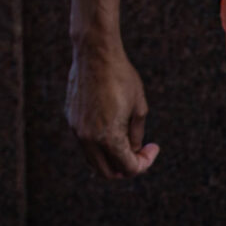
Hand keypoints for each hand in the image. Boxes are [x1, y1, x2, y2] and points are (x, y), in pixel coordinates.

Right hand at [66, 42, 159, 177]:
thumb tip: (132, 150)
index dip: (145, 162)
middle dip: (125, 168)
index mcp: (109, 137)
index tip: (154, 147)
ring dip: (110, 158)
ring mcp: (77, 129)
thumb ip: (136, 134)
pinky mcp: (71, 119)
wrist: (95, 53)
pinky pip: (85, 142)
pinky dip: (99, 144)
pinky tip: (111, 127)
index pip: (128, 168)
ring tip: (126, 142)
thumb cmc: (121, 76)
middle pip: (107, 172)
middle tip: (139, 154)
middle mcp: (89, 138)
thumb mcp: (139, 106)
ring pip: (93, 160)